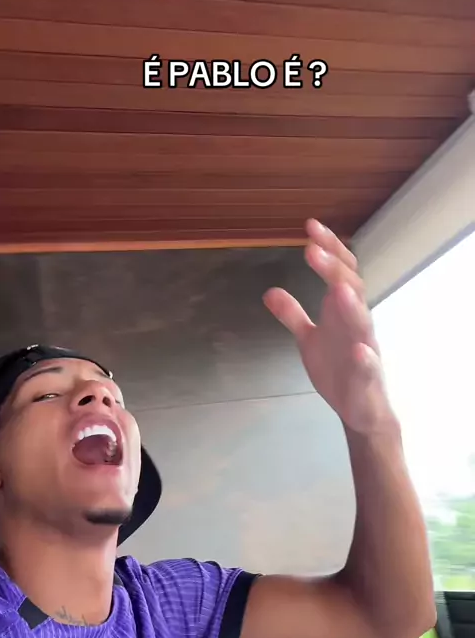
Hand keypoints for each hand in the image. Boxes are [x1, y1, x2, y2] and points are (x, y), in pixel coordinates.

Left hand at [263, 219, 395, 434]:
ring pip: (363, 323)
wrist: (361, 411)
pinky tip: (359, 350)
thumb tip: (269, 291)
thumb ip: (292, 315)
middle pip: (351, 288)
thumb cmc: (338, 369)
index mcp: (344, 311)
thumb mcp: (309, 340)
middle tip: (312, 249)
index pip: (340, 272)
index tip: (310, 226)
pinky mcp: (367, 378)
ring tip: (338, 289)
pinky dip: (365, 358)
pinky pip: (368, 366)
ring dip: (351, 306)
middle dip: (333, 269)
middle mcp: (358, 324)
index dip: (328, 249)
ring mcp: (365, 349)